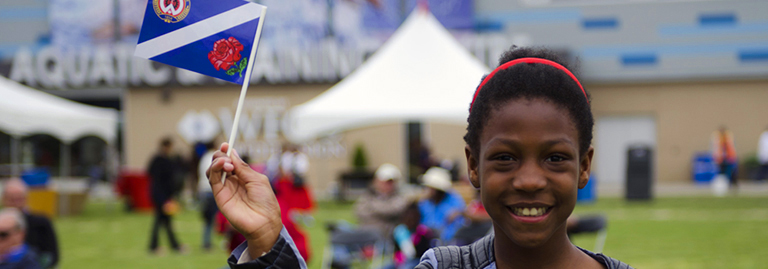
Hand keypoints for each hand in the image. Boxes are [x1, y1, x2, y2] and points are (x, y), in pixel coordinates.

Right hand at [207, 143, 281, 257]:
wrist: (264, 221)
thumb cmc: (265, 201)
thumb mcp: (257, 179)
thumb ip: (243, 167)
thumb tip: (232, 153)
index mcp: (243, 176)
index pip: (231, 161)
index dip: (227, 152)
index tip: (226, 144)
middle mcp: (232, 181)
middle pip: (219, 163)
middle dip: (221, 155)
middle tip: (227, 154)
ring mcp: (225, 188)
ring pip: (213, 170)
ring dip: (217, 161)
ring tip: (227, 163)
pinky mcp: (219, 196)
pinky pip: (212, 179)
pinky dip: (214, 169)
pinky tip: (223, 165)